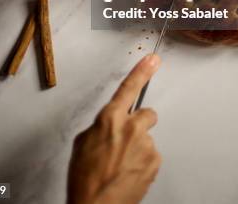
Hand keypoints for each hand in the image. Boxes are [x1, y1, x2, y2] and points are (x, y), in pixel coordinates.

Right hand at [67, 55, 161, 203]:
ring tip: (120, 165)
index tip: (153, 59)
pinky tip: (128, 173)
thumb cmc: (85, 178)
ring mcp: (145, 145)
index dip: (142, 71)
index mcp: (109, 119)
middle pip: (147, 114)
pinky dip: (142, 162)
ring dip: (138, 147)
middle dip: (140, 123)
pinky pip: (151, 155)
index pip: (128, 88)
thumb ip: (101, 126)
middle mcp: (131, 128)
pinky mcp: (154, 162)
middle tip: (126, 140)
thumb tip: (110, 125)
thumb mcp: (83, 143)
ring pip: (147, 138)